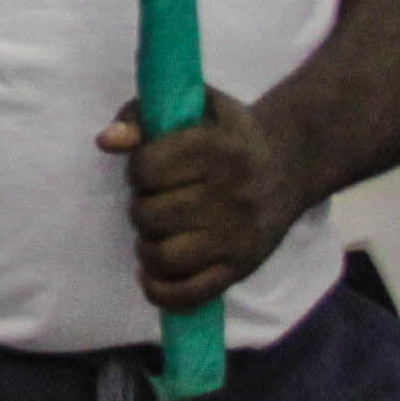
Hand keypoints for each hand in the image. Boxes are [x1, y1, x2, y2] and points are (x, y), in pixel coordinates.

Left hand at [99, 89, 304, 312]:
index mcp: (216, 149)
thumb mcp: (193, 105)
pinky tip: (155, 272)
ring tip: (156, 234)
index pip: (147, 168)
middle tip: (155, 202)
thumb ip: (142, 115)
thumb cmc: (227, 132)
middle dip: (141, 208)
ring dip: (146, 248)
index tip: (150, 168)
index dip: (138, 169)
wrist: (291, 163)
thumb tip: (108, 142)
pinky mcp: (242, 268)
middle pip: (150, 215)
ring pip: (164, 257)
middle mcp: (231, 195)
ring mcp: (238, 236)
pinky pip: (189, 294)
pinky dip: (160, 289)